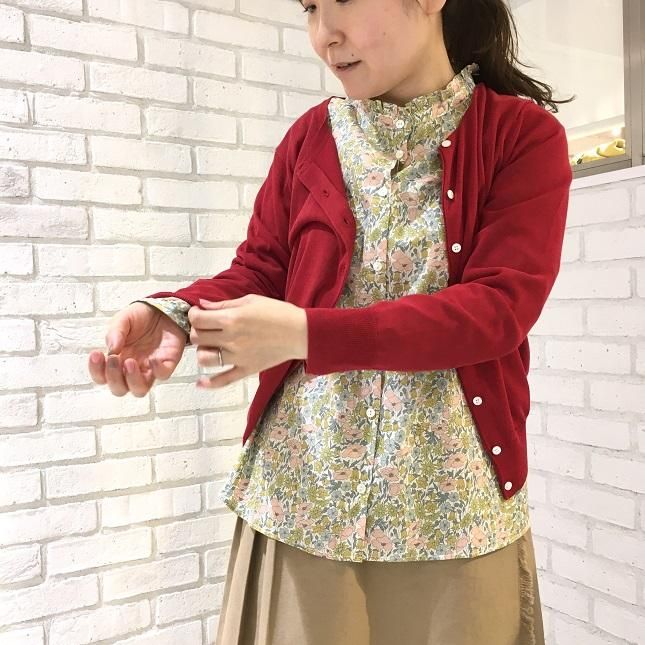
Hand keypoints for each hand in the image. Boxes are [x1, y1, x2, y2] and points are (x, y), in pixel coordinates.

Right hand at [88, 302, 187, 396]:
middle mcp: (131, 369)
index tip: (97, 354)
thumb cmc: (139, 318)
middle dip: (113, 377)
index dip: (97, 371)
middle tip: (114, 359)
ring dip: (132, 380)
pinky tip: (153, 359)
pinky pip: (162, 375)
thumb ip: (115, 332)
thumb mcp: (123, 319)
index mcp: (117, 360)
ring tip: (130, 362)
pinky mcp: (167, 364)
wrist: (162, 310)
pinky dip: (158, 370)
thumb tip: (111, 348)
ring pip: (140, 390)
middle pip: (119, 389)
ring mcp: (149, 369)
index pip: (102, 377)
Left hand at [188, 294, 307, 388]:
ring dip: (204, 351)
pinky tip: (200, 382)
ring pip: (205, 359)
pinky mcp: (246, 369)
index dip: (193, 314)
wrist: (300, 332)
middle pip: (198, 338)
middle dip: (198, 330)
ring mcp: (238, 357)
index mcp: (231, 319)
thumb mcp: (250, 301)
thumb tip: (202, 304)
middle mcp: (231, 339)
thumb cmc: (278, 312)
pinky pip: (223, 380)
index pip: (198, 319)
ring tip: (212, 346)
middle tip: (206, 328)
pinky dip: (209, 383)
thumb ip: (224, 304)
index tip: (198, 313)